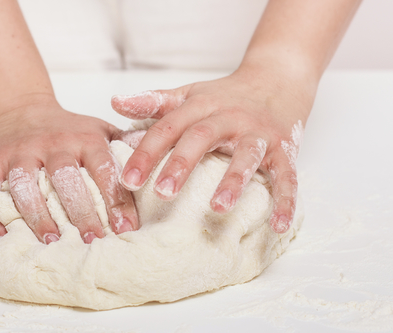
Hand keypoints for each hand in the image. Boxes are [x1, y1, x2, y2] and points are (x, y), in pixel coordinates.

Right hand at [0, 97, 138, 243]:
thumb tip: (163, 160)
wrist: (23, 109)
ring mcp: (21, 151)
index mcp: (85, 138)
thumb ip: (125, 145)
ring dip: (37, 214)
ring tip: (51, 239)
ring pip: (26, 183)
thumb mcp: (100, 129)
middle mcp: (53, 143)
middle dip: (80, 210)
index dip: (116, 199)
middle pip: (66, 177)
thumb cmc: (68, 128)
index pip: (104, 168)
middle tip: (92, 240)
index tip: (126, 228)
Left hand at [112, 63, 314, 232]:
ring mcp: (258, 133)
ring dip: (234, 181)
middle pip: (202, 137)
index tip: (126, 181)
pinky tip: (278, 225)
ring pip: (246, 155)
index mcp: (200, 107)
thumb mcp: (188, 94)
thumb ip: (153, 101)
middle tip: (162, 193)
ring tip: (218, 208)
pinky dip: (285, 199)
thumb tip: (114, 103)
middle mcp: (228, 117)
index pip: (167, 128)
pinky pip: (287, 175)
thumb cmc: (225, 95)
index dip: (146, 153)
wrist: (276, 78)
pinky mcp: (284, 148)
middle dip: (182, 165)